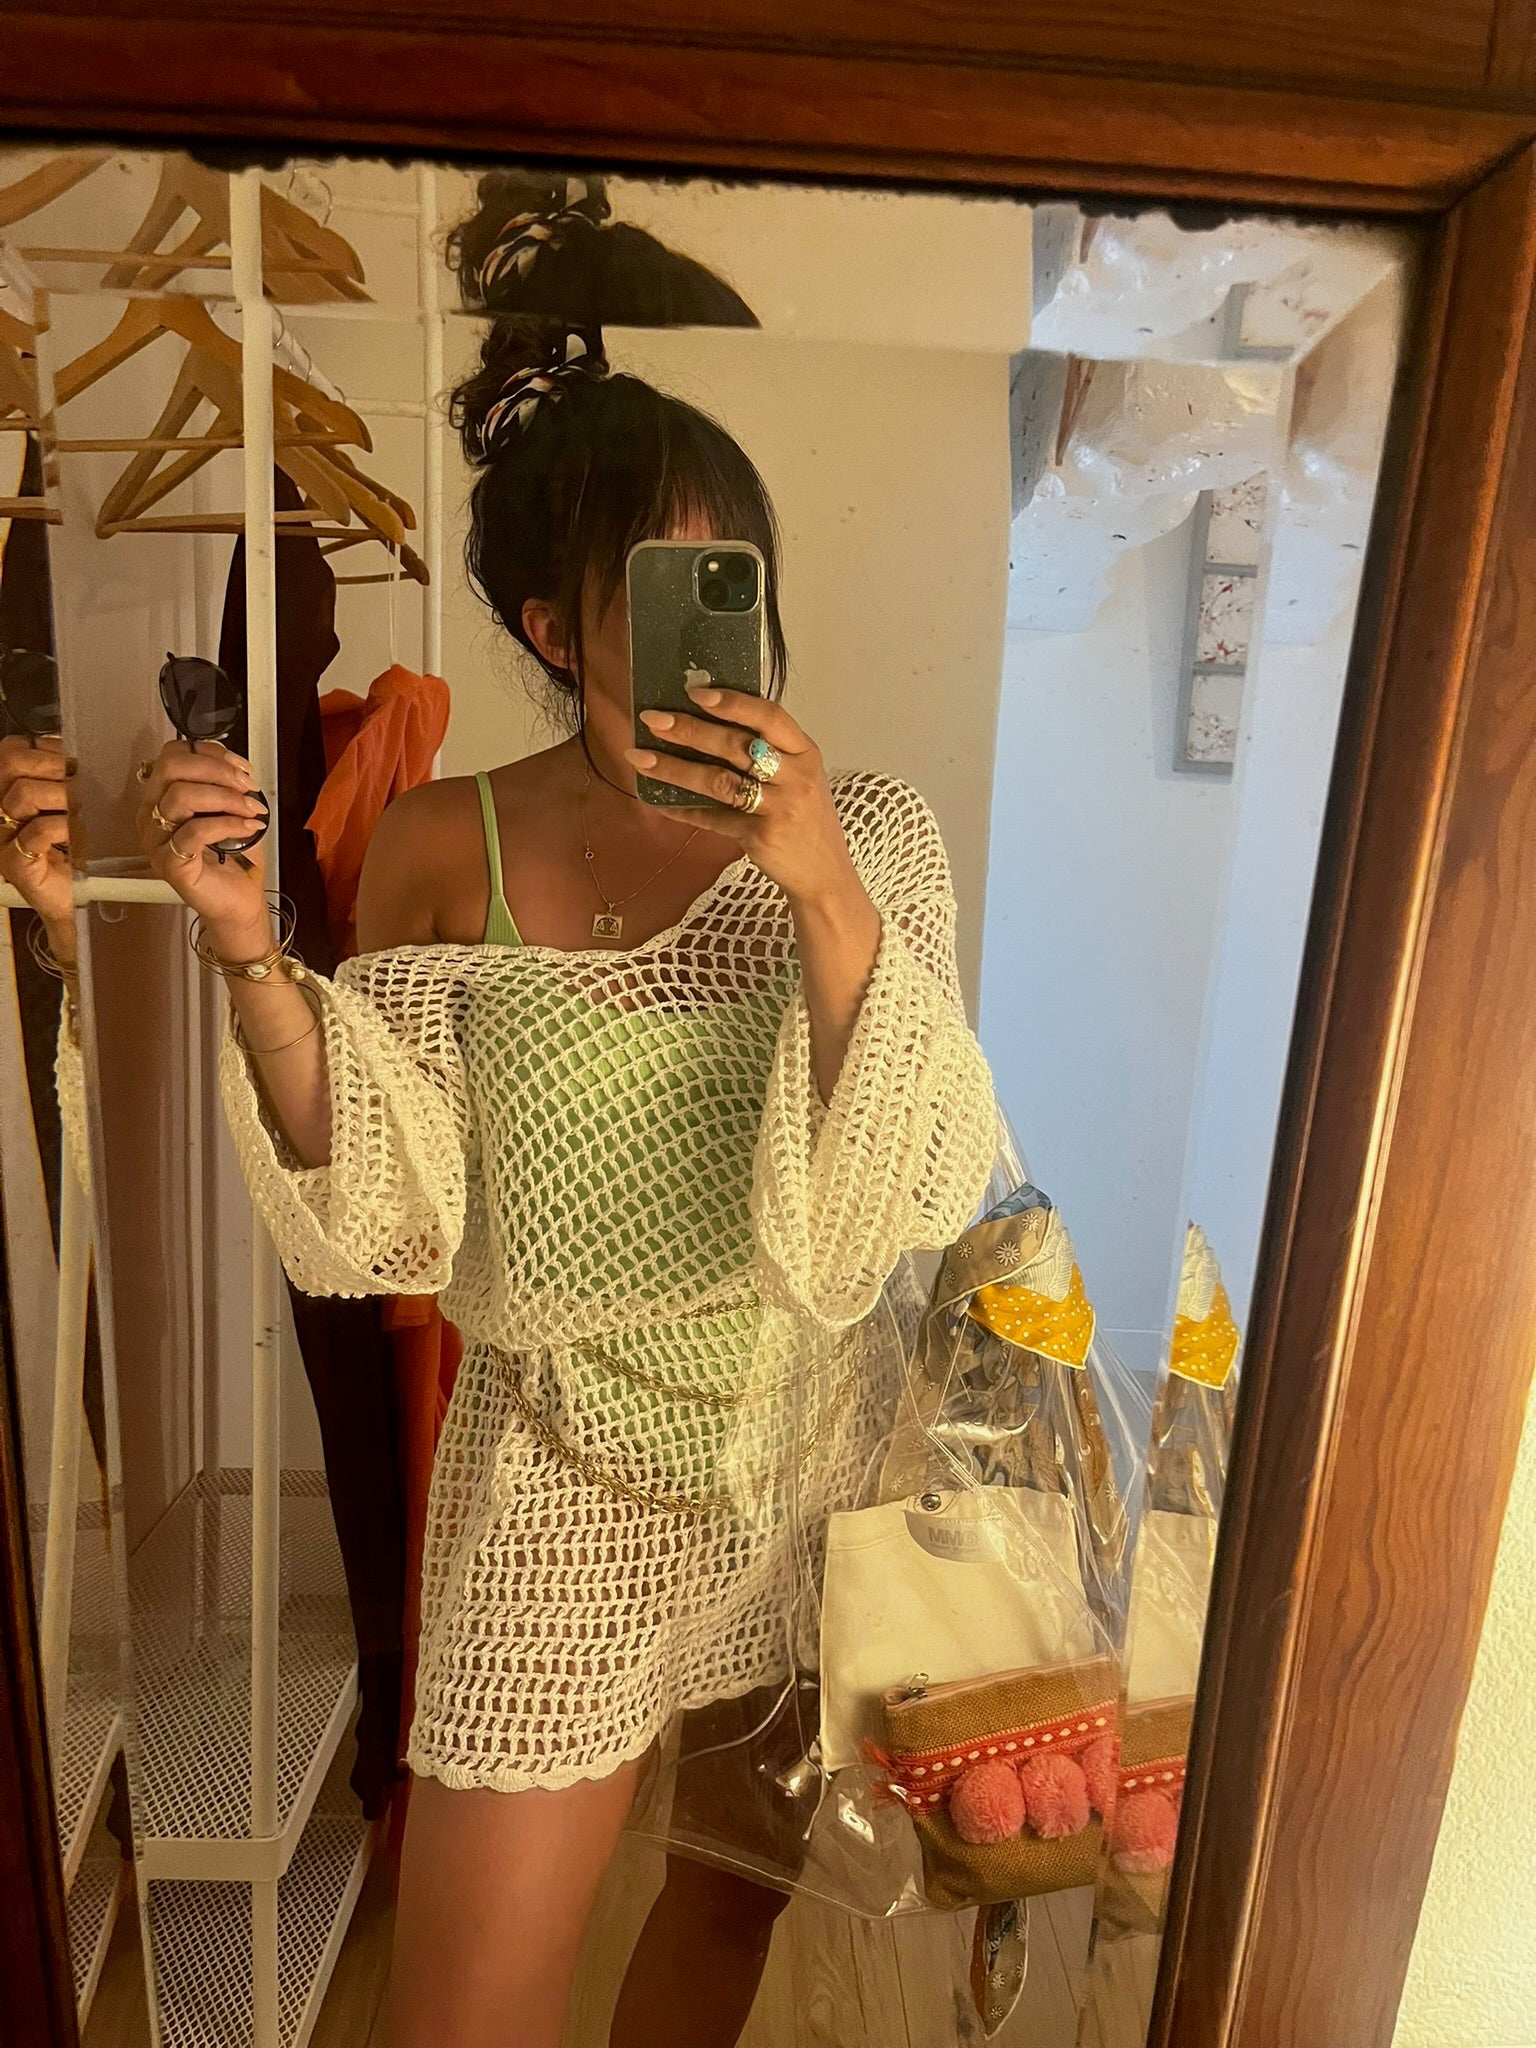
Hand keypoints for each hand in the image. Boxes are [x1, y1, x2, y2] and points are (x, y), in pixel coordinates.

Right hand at [0, 734, 74, 934]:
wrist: (73, 900)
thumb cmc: (74, 851)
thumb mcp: (71, 806)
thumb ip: (65, 777)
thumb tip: (77, 754)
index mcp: (8, 792)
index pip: (12, 750)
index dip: (46, 749)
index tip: (73, 764)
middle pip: (11, 763)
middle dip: (52, 767)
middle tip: (77, 787)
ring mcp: (2, 838)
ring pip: (24, 793)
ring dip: (62, 798)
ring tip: (79, 813)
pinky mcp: (14, 864)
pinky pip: (38, 830)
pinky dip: (63, 827)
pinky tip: (76, 834)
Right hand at [136, 739, 273, 952]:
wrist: (238, 901)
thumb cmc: (234, 858)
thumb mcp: (232, 810)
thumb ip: (226, 784)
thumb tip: (237, 767)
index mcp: (162, 797)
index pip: (172, 755)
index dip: (210, 753)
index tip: (242, 767)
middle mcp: (151, 815)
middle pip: (170, 768)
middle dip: (217, 770)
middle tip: (247, 786)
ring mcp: (156, 840)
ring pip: (181, 796)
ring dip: (226, 797)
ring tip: (252, 810)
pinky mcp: (169, 863)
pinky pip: (194, 831)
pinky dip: (228, 823)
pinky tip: (249, 827)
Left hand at [625, 685, 864, 910]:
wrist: (825, 873)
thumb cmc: (806, 817)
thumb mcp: (801, 777)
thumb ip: (769, 752)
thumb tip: (709, 722)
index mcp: (805, 752)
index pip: (770, 716)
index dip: (732, 702)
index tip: (694, 692)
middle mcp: (795, 777)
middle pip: (736, 745)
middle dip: (690, 730)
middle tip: (653, 720)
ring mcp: (778, 808)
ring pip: (718, 781)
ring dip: (675, 768)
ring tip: (639, 758)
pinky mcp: (760, 835)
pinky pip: (713, 818)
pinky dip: (683, 809)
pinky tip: (658, 801)